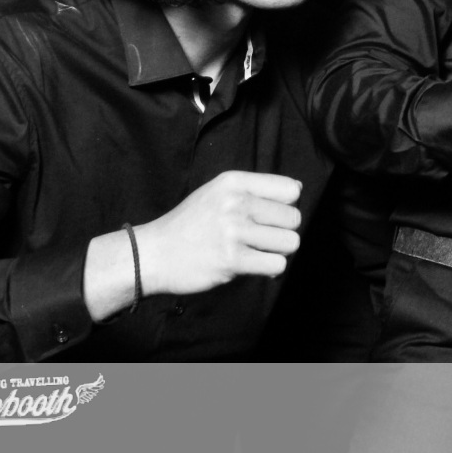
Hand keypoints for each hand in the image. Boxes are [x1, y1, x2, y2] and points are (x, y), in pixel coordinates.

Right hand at [137, 170, 303, 295]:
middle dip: (282, 231)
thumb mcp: (217, 193)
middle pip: (293, 218)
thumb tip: (298, 188)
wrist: (153, 254)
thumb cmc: (190, 224)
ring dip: (277, 252)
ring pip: (290, 242)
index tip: (269, 216)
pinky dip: (269, 269)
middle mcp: (236, 202)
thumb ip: (256, 189)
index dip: (285, 206)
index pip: (291, 190)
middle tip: (260, 239)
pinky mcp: (232, 260)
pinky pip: (277, 265)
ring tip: (256, 252)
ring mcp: (234, 231)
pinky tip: (252, 266)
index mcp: (234, 182)